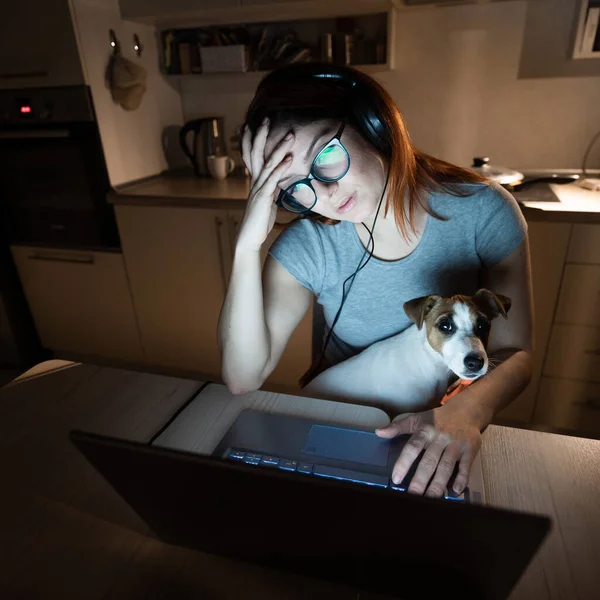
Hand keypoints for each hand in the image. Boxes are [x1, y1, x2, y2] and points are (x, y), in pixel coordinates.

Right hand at [236, 118, 294, 252]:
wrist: (249, 238)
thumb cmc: (259, 222)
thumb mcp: (267, 203)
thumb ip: (271, 192)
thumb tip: (278, 185)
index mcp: (255, 182)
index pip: (252, 156)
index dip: (253, 140)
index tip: (255, 124)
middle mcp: (255, 182)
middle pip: (257, 153)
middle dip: (262, 135)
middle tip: (267, 118)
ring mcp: (258, 188)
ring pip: (268, 163)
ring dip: (279, 147)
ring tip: (290, 134)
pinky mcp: (264, 197)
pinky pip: (273, 178)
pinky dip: (281, 167)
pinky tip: (289, 157)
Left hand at [375, 404, 481, 497]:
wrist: (466, 411)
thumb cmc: (437, 418)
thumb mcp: (416, 419)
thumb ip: (397, 427)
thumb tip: (378, 432)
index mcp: (424, 431)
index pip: (412, 448)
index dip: (404, 463)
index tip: (396, 479)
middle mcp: (439, 438)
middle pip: (429, 461)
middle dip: (420, 480)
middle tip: (412, 496)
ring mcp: (455, 445)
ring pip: (446, 467)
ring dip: (438, 484)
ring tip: (431, 500)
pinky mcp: (470, 450)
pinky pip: (465, 466)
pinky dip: (462, 479)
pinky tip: (455, 492)